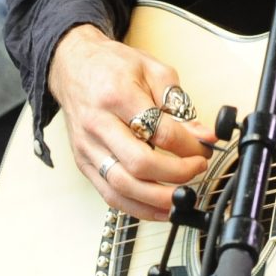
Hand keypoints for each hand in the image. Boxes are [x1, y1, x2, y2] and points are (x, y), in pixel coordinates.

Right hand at [47, 24, 215, 220]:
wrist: (72, 66)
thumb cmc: (110, 66)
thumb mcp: (152, 70)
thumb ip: (178, 103)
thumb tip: (201, 135)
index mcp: (117, 96)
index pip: (159, 131)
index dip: (188, 145)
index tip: (203, 147)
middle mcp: (98, 124)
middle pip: (139, 164)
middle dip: (176, 174)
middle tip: (196, 169)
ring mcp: (88, 147)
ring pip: (122, 186)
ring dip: (157, 200)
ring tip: (182, 198)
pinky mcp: (83, 162)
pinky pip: (109, 194)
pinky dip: (137, 207)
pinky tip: (159, 209)